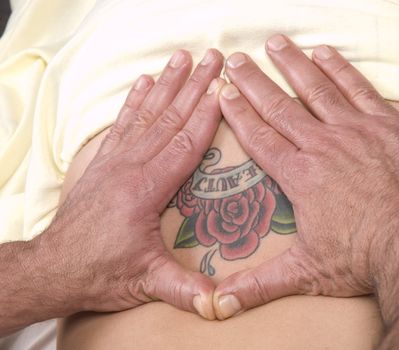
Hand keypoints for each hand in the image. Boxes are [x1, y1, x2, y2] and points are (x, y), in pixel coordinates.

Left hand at [36, 49, 224, 319]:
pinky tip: (144, 83)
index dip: (206, 116)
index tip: (224, 89)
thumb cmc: (99, 273)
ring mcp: (115, 161)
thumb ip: (182, 288)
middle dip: (194, 86)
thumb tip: (218, 303)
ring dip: (167, 84)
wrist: (53, 268)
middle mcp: (129, 167)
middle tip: (214, 58)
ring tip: (182, 57)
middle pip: (169, 118)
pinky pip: (124, 124)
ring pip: (147, 114)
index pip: (184, 144)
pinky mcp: (104, 163)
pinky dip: (136, 100)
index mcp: (145, 190)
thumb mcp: (145, 282)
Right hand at [212, 35, 398, 318]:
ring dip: (292, 65)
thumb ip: (260, 283)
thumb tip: (220, 305)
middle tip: (236, 61)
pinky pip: (358, 89)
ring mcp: (354, 131)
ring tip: (275, 44)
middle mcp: (322, 146)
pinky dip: (339, 69)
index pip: (261, 137)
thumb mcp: (306, 273)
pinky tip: (325, 53)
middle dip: (255, 82)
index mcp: (300, 176)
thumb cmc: (363, 258)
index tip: (225, 94)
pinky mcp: (386, 125)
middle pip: (280, 107)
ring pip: (316, 89)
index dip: (239, 114)